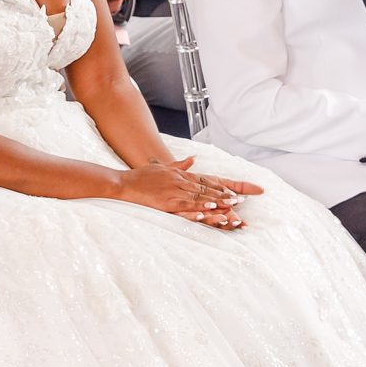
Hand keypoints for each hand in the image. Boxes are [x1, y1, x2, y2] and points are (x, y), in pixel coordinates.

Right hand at [116, 156, 263, 228]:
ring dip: (216, 201)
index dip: (222, 187)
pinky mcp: (167, 202)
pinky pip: (186, 205)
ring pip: (200, 196)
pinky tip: (209, 208)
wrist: (123, 183)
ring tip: (232, 205)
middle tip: (242, 200)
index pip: (206, 181)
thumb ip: (179, 164)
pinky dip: (199, 206)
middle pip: (207, 188)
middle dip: (225, 195)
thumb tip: (193, 158)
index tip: (237, 192)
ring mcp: (174, 191)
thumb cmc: (141, 177)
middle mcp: (180, 182)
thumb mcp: (162, 168)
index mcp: (181, 176)